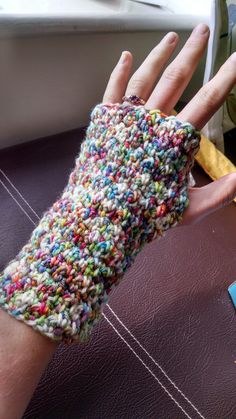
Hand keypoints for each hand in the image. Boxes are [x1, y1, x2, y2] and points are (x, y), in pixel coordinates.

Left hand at [103, 24, 235, 224]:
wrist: (102, 218)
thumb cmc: (145, 216)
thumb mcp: (189, 209)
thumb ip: (219, 193)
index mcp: (176, 140)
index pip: (208, 100)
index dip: (225, 77)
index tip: (235, 59)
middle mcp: (152, 122)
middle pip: (177, 78)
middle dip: (194, 52)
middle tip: (204, 31)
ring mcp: (126, 120)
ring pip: (146, 77)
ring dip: (160, 54)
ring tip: (172, 36)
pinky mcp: (104, 123)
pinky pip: (113, 90)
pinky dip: (119, 72)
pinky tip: (126, 56)